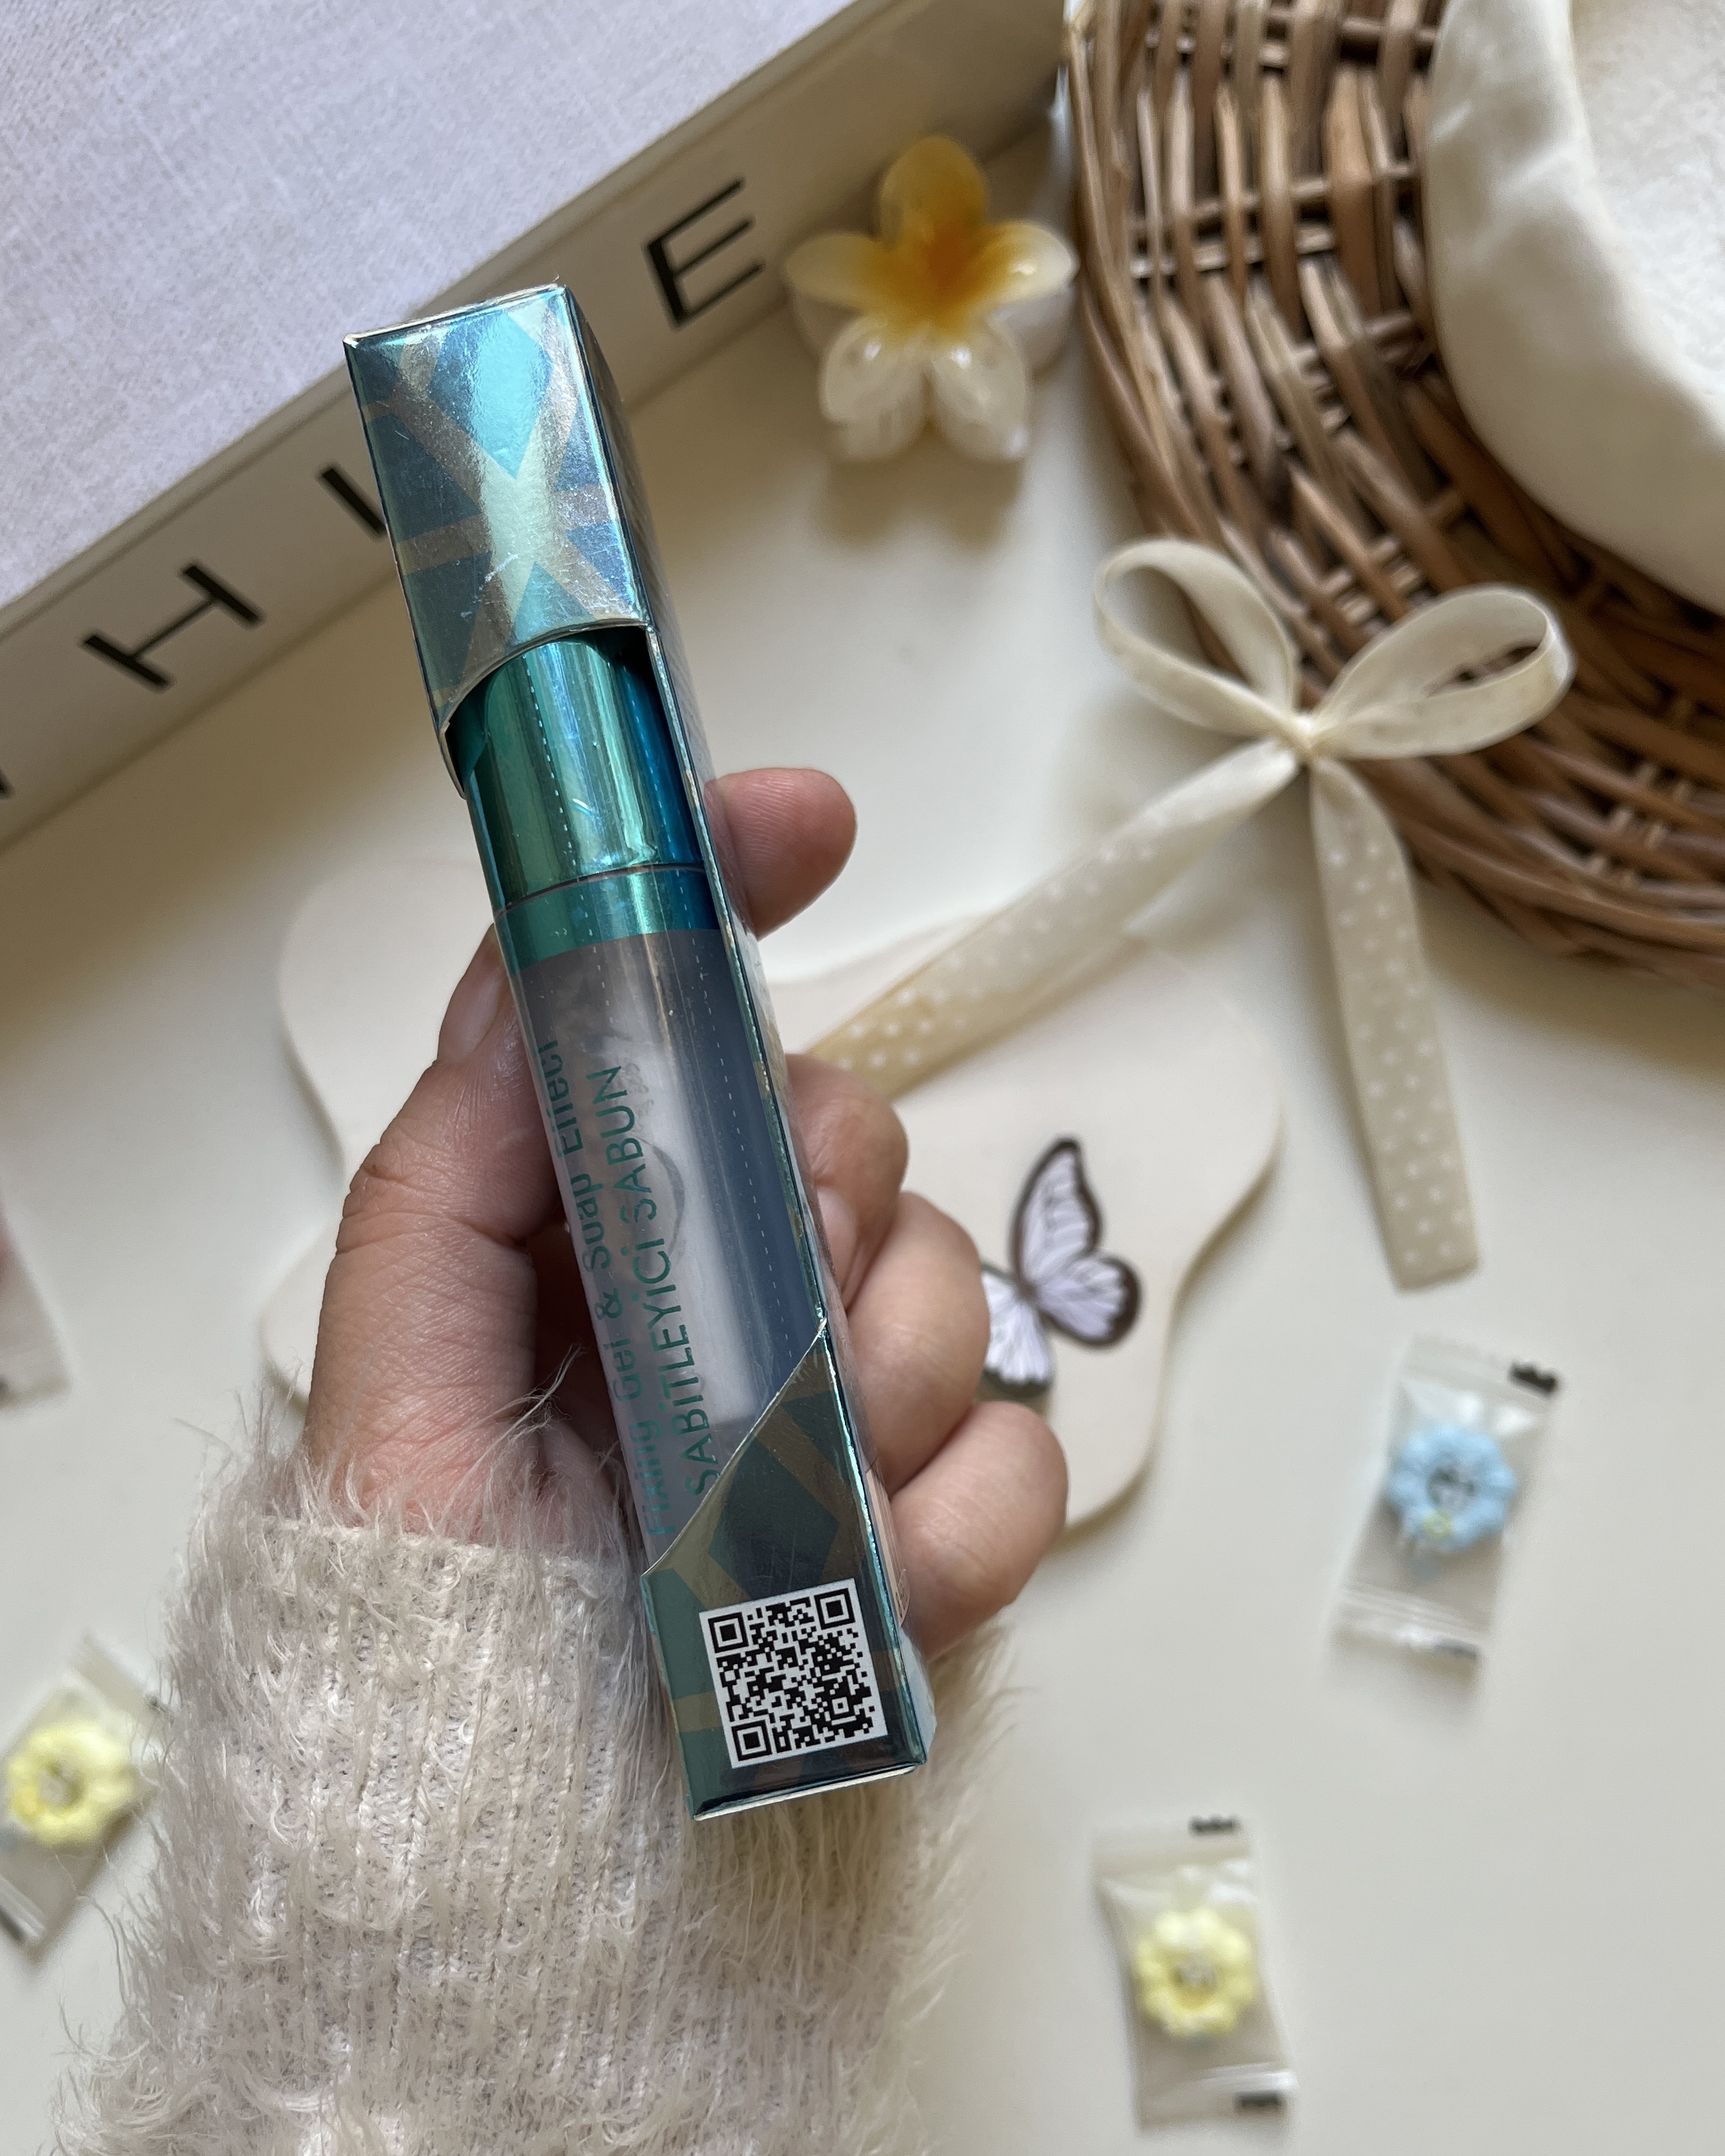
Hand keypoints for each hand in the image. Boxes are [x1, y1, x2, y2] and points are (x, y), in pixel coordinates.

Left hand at [301, 768, 1064, 1655]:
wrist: (540, 1860)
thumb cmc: (436, 1624)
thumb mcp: (395, 1384)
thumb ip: (456, 1175)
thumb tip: (527, 975)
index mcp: (598, 1232)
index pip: (671, 1015)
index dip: (732, 890)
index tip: (802, 821)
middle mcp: (730, 1292)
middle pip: (851, 1135)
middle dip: (830, 1196)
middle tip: (775, 1303)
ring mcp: (844, 1404)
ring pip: (951, 1285)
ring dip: (887, 1379)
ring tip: (792, 1498)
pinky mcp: (931, 1519)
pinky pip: (1023, 1455)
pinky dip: (963, 1514)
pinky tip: (881, 1576)